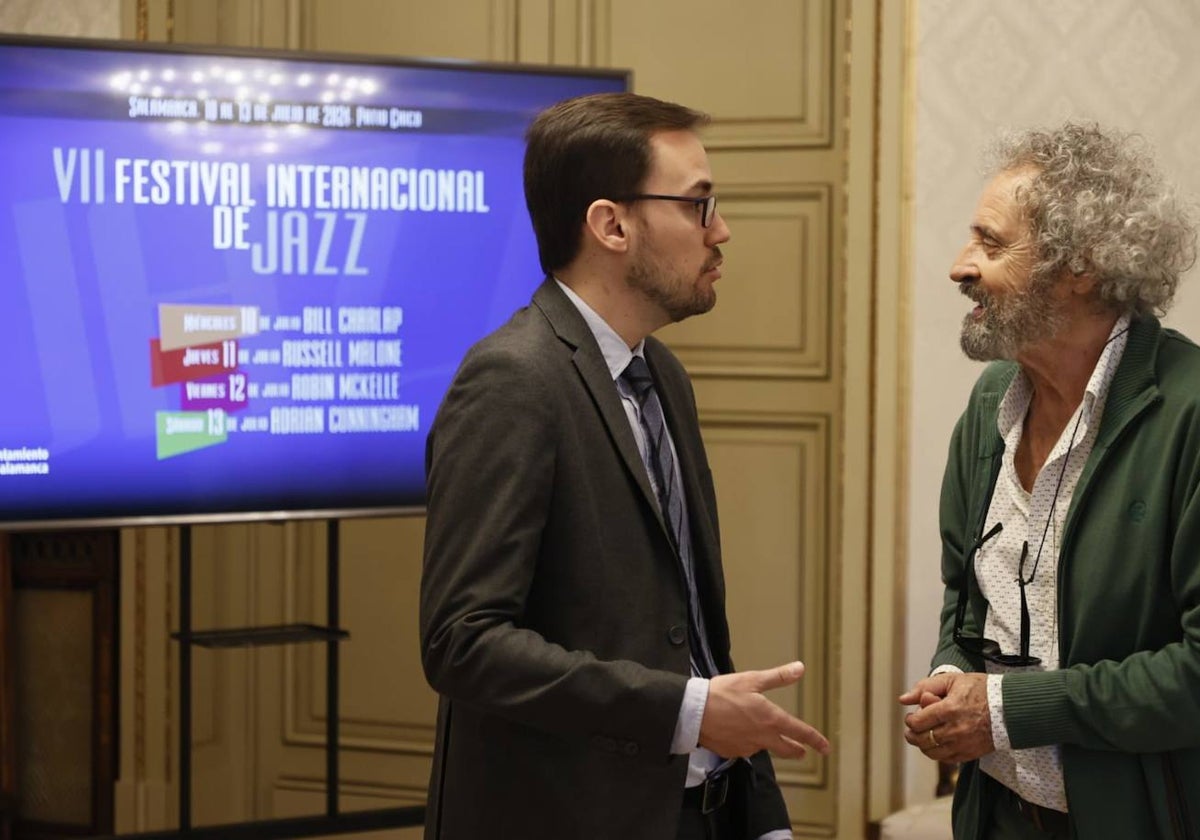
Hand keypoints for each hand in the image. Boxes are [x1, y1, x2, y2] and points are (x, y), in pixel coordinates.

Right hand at [699, 661, 830, 759]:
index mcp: (771, 719)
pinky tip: (738, 732)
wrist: (693, 712)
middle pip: (787, 749)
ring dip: (768, 742)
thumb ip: (778, 677)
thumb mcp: (752, 680)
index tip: (825, 747)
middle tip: (802, 751)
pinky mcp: (732, 752)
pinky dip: (747, 742)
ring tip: (761, 732)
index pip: (800, 732)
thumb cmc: (722, 694)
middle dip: (797, 750)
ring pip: (764, 747)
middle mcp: (763, 738)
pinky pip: (745, 748)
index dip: (815, 740)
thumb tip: (799, 668)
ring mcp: (747, 747)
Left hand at [898, 672, 992, 762]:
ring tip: (923, 736)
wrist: (1010, 708)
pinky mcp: (971, 754)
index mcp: (949, 709)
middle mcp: (955, 730)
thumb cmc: (981, 690)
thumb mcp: (952, 680)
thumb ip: (925, 687)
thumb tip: (903, 699)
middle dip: (913, 734)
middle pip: (922, 739)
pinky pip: (946, 760)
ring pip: (932, 753)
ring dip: (923, 745)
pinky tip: (938, 743)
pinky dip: (937, 753)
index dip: (910, 720)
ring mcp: (963, 744)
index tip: (912, 716)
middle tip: (913, 728)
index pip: (918, 722)